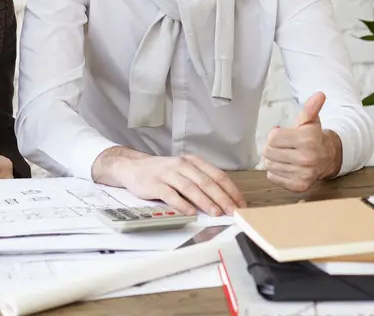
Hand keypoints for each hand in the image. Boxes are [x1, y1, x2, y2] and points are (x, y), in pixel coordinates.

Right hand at [93, 147, 245, 216]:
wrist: (133, 167)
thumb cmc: (162, 172)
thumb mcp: (183, 171)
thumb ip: (200, 181)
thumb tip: (223, 200)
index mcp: (192, 161)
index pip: (217, 175)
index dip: (230, 189)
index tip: (240, 203)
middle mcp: (181, 165)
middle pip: (206, 182)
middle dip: (222, 198)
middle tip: (232, 211)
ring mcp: (168, 174)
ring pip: (191, 188)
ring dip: (205, 201)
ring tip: (216, 213)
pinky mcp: (155, 184)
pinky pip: (171, 195)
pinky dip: (182, 204)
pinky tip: (190, 213)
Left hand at [262, 92, 342, 192]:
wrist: (328, 158)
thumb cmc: (313, 137)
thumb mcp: (310, 121)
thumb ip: (311, 108)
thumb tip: (320, 94)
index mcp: (308, 140)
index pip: (272, 137)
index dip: (274, 134)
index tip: (283, 133)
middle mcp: (307, 159)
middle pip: (268, 152)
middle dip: (272, 147)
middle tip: (283, 146)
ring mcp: (303, 174)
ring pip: (269, 165)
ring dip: (273, 160)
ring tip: (285, 156)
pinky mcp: (299, 186)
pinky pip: (272, 177)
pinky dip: (276, 172)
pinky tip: (287, 166)